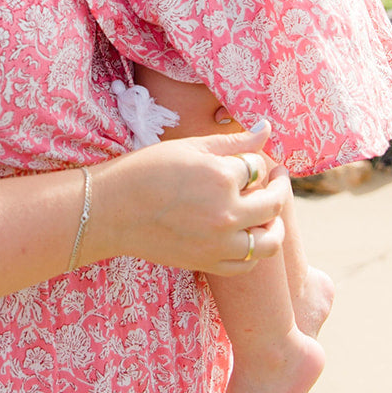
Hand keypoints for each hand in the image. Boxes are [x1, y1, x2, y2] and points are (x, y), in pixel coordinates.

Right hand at [89, 123, 289, 277]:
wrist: (112, 210)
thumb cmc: (146, 170)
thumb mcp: (190, 147)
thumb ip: (233, 141)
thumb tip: (266, 128)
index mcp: (221, 177)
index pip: (258, 168)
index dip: (257, 161)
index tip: (252, 160)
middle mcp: (227, 212)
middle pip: (273, 203)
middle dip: (279, 187)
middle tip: (277, 178)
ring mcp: (219, 242)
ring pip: (270, 241)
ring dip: (275, 225)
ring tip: (270, 214)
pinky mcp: (209, 263)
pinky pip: (248, 264)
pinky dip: (254, 251)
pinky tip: (248, 236)